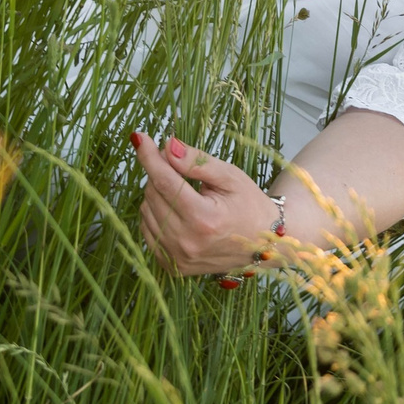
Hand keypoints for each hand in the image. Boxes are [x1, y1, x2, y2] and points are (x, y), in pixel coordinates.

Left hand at [131, 132, 278, 277]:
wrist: (263, 244)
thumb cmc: (249, 206)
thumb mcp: (230, 177)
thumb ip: (197, 161)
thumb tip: (167, 146)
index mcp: (204, 219)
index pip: (165, 182)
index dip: (150, 157)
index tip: (140, 138)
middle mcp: (187, 241)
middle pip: (153, 194)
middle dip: (160, 172)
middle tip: (178, 165)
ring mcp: (177, 257)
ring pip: (146, 211)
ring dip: (157, 194)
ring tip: (184, 191)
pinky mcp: (172, 266)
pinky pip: (148, 230)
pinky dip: (155, 214)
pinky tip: (176, 210)